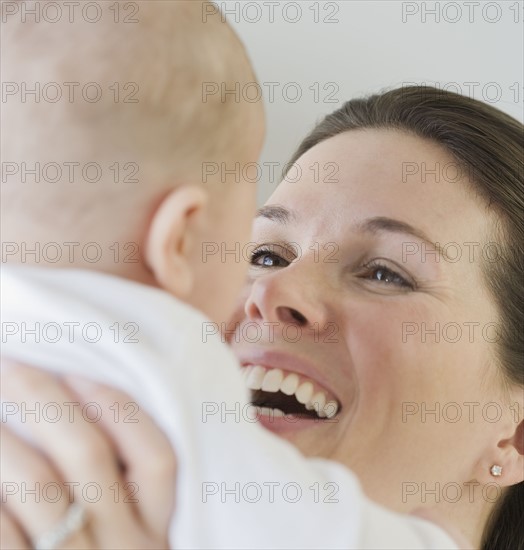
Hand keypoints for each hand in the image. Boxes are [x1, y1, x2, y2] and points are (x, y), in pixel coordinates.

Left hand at [1, 361, 175, 548]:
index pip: (156, 456)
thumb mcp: (136, 547)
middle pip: (90, 456)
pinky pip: (3, 531)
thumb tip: (87, 417)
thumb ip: (127, 495)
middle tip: (10, 364)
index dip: (118, 407)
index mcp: (158, 533)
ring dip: (4, 436)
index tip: (77, 369)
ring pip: (39, 485)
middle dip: (46, 400)